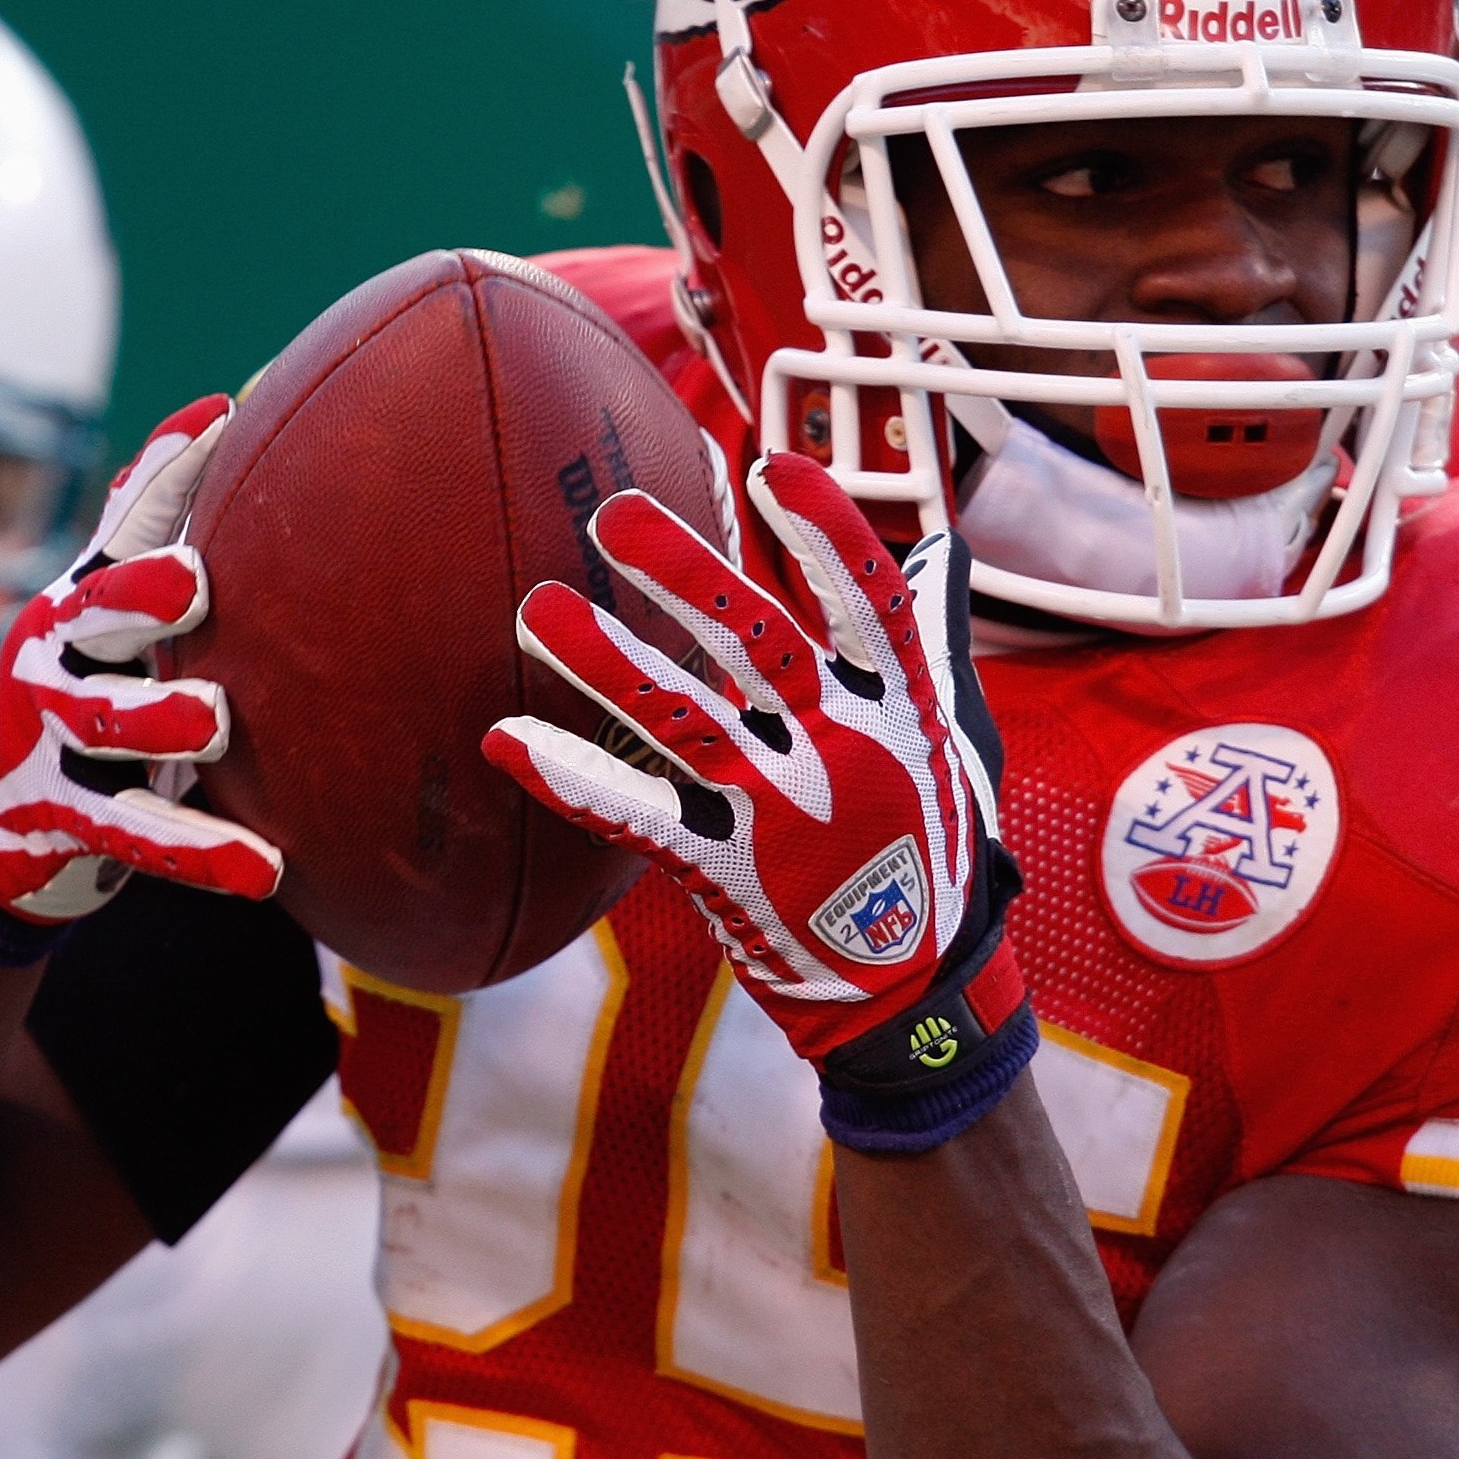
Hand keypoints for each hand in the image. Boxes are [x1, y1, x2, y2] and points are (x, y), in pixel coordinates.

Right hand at [0, 395, 281, 929]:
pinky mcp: (62, 821)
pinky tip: (265, 869)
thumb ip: (148, 526)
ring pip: (106, 727)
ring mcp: (50, 742)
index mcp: (76, 605)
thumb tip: (213, 412)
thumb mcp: (103, 614)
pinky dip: (200, 853)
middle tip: (194, 584)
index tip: (221, 424)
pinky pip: (137, 837)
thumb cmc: (83, 693)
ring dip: (159, 721)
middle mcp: (51, 661)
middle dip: (139, 596)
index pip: (122, 528)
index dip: (165, 475)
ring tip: (211, 721)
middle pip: (91, 617)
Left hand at [486, 453, 1028, 1146]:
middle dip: (686, 575)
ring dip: (605, 663)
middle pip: (756, 644)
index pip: (864, 604)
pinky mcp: (722, 867)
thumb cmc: (931, 845)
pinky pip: (635, 816)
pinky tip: (507, 742)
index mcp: (897, 708)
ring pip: (680, 719)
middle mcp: (835, 746)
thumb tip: (937, 550)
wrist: (914, 989)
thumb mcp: (952, 739)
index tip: (772, 469)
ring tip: (536, 608)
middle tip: (615, 512)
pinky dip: (571, 781)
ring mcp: (776, 808)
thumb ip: (929, 641)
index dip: (824, 536)